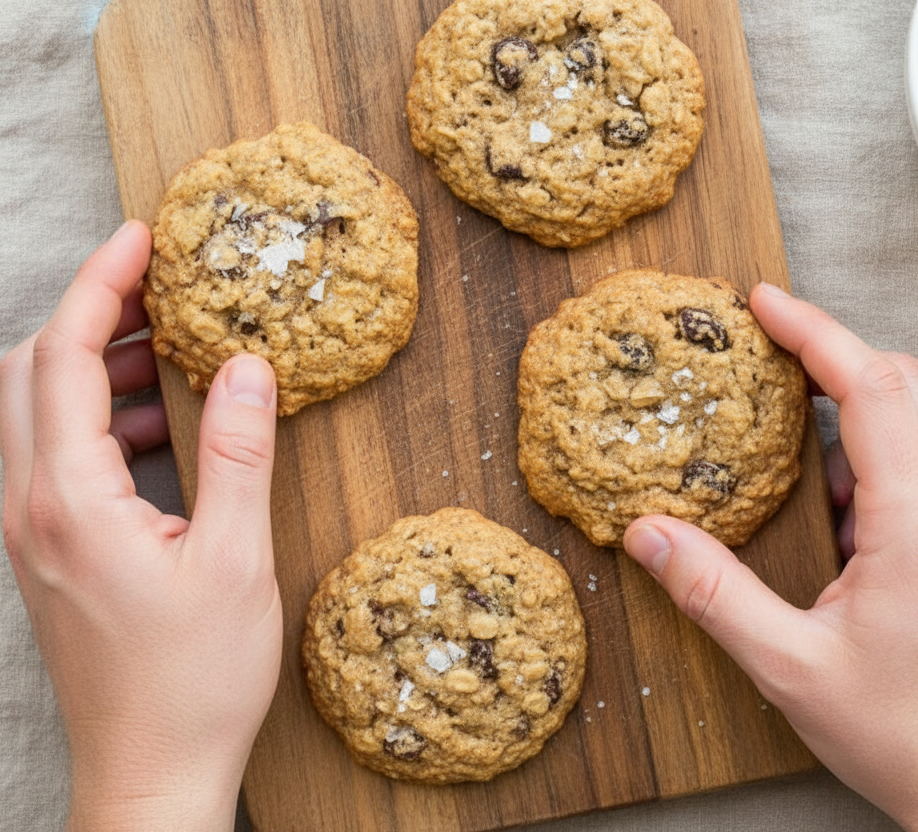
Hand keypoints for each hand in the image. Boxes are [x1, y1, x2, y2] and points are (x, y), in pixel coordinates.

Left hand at [0, 221, 281, 831]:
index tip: (140, 239)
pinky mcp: (52, 555)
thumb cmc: (192, 684)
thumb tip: (246, 368)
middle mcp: (30, 510)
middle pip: (26, 375)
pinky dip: (99, 420)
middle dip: (85, 315)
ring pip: (36, 416)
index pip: (59, 359)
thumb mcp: (235, 562)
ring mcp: (33, 535)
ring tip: (168, 351)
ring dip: (91, 369)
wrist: (150, 774)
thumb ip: (236, 455)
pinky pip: (56, 459)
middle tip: (155, 287)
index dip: (98, 286)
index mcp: (68, 503)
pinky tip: (161, 430)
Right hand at [622, 283, 917, 831]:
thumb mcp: (791, 669)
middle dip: (834, 352)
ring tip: (794, 442)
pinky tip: (837, 505)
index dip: (816, 333)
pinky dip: (879, 453)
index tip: (766, 303)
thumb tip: (649, 537)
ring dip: (858, 407)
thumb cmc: (905, 736)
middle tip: (768, 346)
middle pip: (904, 382)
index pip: (874, 389)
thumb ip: (715, 595)